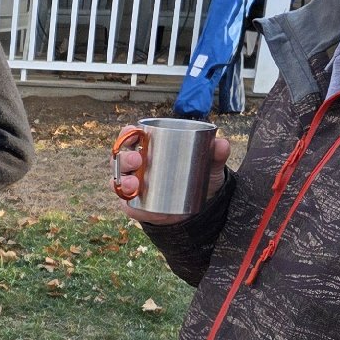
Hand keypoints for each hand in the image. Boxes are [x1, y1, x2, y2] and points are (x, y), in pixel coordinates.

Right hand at [111, 131, 231, 224]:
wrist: (196, 207)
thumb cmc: (195, 177)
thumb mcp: (208, 166)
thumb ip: (216, 154)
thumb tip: (222, 144)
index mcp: (147, 149)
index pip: (130, 137)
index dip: (127, 133)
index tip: (133, 132)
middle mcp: (134, 167)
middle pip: (120, 159)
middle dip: (124, 158)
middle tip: (137, 160)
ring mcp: (132, 186)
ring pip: (117, 181)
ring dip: (122, 181)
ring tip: (134, 184)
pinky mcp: (134, 206)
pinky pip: (126, 204)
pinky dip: (128, 203)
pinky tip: (135, 201)